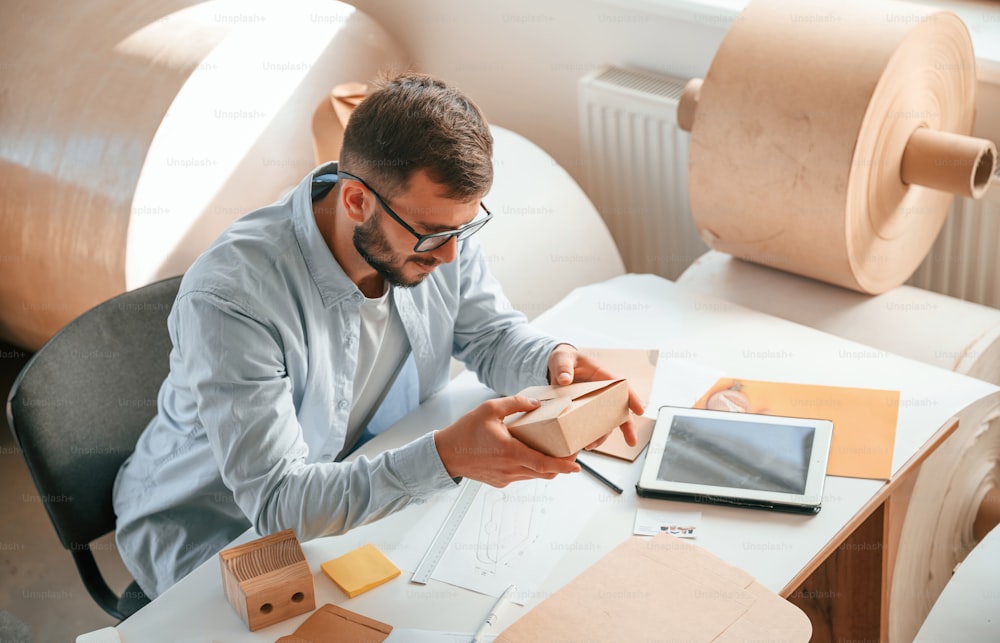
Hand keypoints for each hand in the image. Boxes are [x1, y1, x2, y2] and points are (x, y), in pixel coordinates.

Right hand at [433, 395, 580, 486]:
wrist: (446, 454)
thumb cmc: (465, 432)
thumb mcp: (489, 409)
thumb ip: (515, 403)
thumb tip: (535, 404)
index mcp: (510, 452)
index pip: (543, 464)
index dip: (563, 466)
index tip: (577, 466)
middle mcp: (510, 469)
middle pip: (544, 473)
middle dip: (560, 465)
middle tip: (571, 454)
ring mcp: (505, 478)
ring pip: (534, 476)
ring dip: (545, 466)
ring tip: (553, 452)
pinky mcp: (500, 481)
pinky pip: (522, 476)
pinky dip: (530, 468)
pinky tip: (528, 454)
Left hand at [547, 343, 644, 447]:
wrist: (556, 368)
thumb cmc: (564, 359)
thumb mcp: (561, 358)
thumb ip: (563, 366)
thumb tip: (565, 379)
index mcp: (602, 376)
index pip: (621, 386)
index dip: (632, 398)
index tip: (640, 410)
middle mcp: (602, 392)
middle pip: (619, 410)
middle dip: (627, 427)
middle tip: (631, 441)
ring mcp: (594, 404)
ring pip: (605, 422)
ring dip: (601, 435)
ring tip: (591, 445)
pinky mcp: (584, 412)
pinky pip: (590, 426)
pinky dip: (588, 436)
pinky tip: (581, 444)